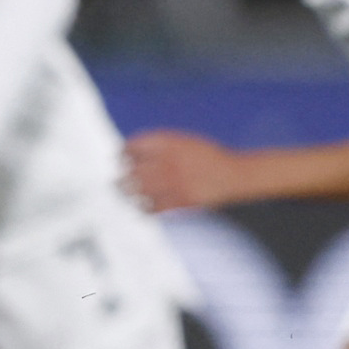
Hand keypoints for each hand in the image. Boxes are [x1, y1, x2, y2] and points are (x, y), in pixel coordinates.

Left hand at [124, 129, 239, 213]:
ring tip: (124, 194)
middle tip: (117, 181)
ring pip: (138, 191)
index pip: (134, 146)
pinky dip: (143, 207)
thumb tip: (131, 153)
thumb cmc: (206, 157)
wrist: (231, 175)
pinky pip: (152, 207)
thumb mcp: (183, 141)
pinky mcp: (179, 201)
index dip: (124, 153)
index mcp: (169, 144)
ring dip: (128, 193)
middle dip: (122, 176)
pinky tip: (141, 205)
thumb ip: (159, 145)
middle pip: (131, 170)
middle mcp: (168, 162)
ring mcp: (173, 183)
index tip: (121, 158)